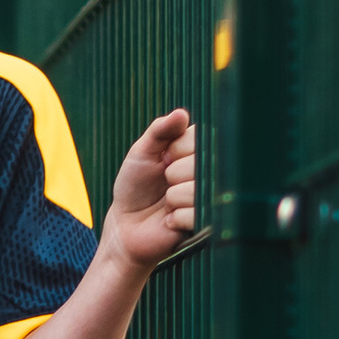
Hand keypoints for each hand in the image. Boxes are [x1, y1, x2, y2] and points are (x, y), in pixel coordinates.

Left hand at [105, 109, 198, 272]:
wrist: (126, 225)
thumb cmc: (135, 185)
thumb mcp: (142, 152)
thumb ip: (159, 131)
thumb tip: (181, 113)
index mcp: (200, 150)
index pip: (199, 139)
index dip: (175, 150)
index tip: (164, 159)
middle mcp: (212, 172)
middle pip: (199, 165)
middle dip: (171, 175)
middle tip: (164, 183)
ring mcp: (212, 198)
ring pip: (195, 191)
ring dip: (172, 199)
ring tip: (167, 203)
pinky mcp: (209, 223)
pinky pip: (193, 215)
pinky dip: (174, 218)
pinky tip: (171, 220)